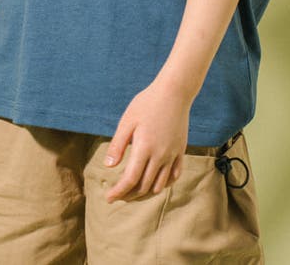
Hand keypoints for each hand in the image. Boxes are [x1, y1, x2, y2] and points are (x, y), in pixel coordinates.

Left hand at [104, 78, 191, 202]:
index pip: (130, 180)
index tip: (108, 198)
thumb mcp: (127, 121)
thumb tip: (109, 167)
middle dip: (129, 195)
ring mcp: (172, 154)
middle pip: (144, 186)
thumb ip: (118, 145)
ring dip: (145, 192)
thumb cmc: (147, 103)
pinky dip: (164, 184)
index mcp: (144, 148)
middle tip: (118, 195)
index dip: (118, 192)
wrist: (174, 91)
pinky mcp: (181, 150)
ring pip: (159, 185)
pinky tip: (155, 184)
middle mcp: (160, 156)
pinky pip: (174, 176)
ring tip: (133, 192)